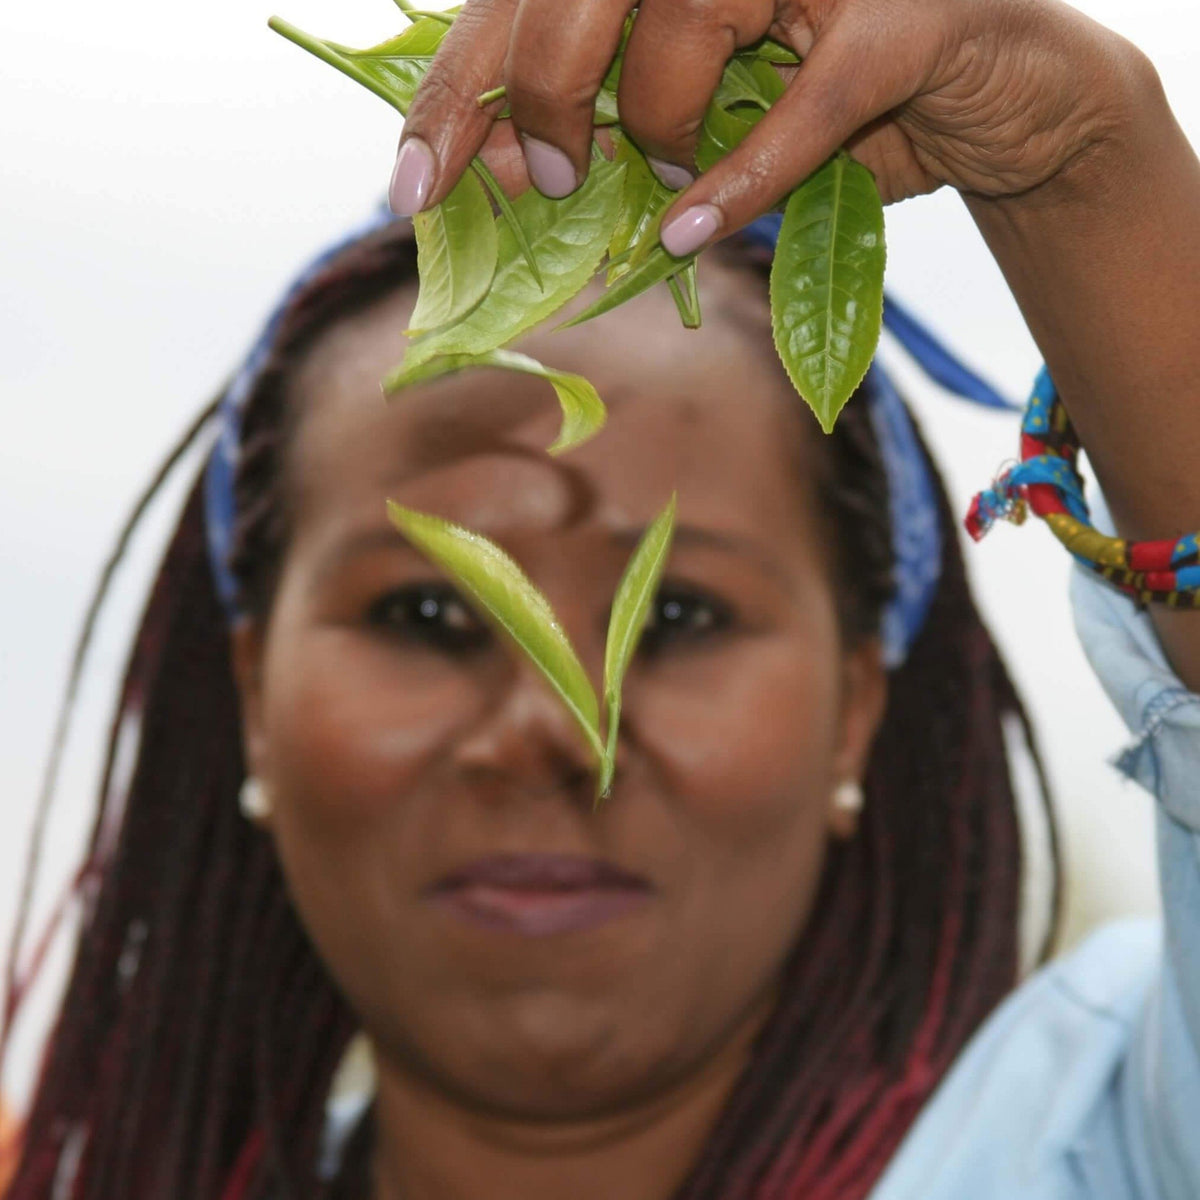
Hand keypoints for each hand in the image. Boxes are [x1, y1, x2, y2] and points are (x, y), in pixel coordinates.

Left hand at [393, 0, 1152, 253]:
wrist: (1002, 103)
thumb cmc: (837, 108)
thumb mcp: (706, 119)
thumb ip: (611, 128)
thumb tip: (504, 169)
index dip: (459, 86)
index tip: (413, 186)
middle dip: (543, 87)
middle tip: (554, 178)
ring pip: (691, 13)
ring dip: (658, 123)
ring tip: (667, 181)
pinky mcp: (911, 17)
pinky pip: (807, 105)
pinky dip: (740, 181)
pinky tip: (688, 232)